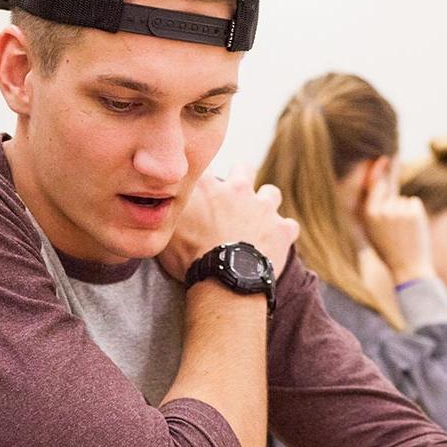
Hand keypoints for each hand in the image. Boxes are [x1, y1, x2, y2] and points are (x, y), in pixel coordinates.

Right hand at [158, 164, 298, 281]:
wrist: (224, 281)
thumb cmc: (190, 259)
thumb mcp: (167, 231)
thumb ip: (168, 211)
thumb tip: (158, 204)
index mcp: (207, 186)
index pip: (203, 165)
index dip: (202, 174)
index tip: (200, 185)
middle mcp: (238, 189)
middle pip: (243, 168)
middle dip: (241, 177)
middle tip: (234, 196)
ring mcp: (263, 207)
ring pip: (271, 193)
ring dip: (266, 203)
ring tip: (257, 220)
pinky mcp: (282, 229)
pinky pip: (288, 226)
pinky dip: (282, 233)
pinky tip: (274, 244)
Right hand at [360, 164, 433, 284]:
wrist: (408, 267)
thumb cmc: (389, 250)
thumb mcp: (372, 230)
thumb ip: (373, 208)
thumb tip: (380, 183)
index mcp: (368, 214)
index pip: (373, 186)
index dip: (378, 170)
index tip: (383, 158)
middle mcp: (382, 209)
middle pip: (388, 189)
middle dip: (391, 190)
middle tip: (394, 206)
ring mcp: (399, 210)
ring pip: (402, 200)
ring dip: (404, 211)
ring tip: (403, 231)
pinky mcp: (414, 211)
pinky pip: (413, 203)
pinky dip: (414, 213)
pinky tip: (412, 228)